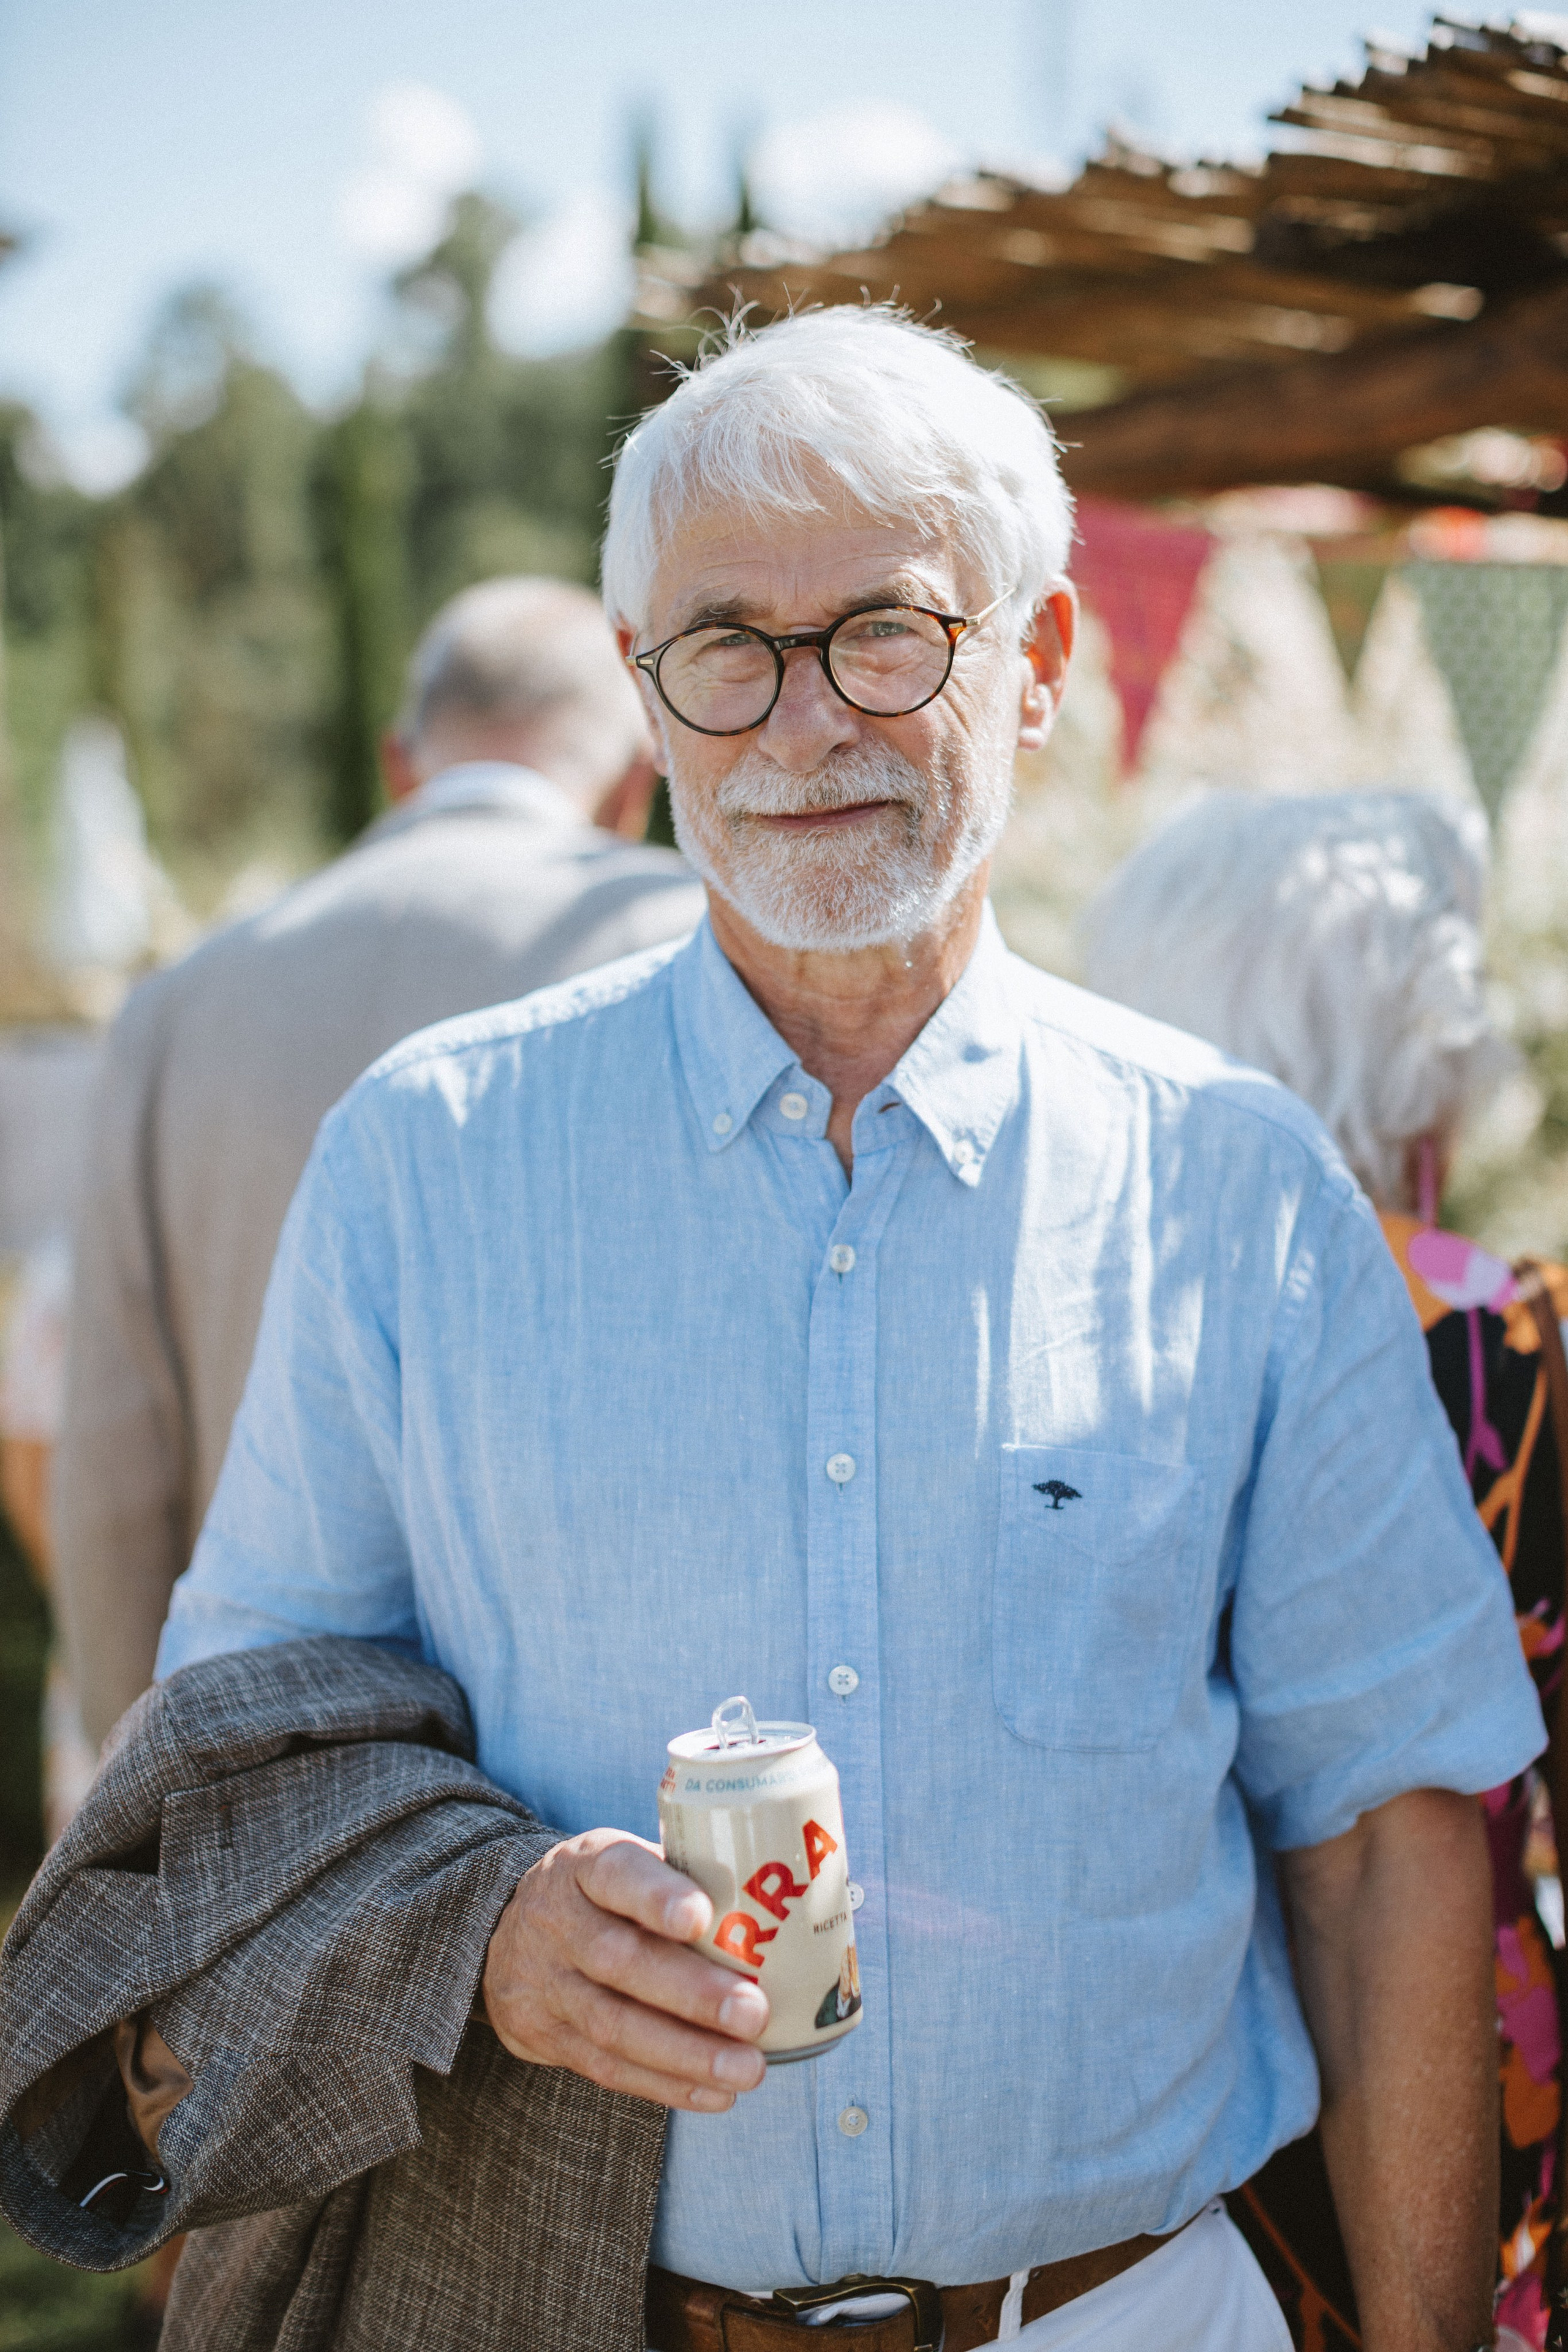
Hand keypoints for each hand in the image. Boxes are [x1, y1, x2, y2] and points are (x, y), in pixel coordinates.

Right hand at [482, 1829, 769, 2110]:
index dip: (656, 1897)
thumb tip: (787, 1906)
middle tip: (753, 2012)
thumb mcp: (627, 1864)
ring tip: (747, 2068)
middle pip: (619, 1960)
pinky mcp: (547, 2038)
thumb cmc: (602, 1895)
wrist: (507, 1935)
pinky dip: (666, 2085)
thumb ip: (685, 1876)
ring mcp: (547, 1984)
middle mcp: (558, 1922)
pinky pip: (607, 2068)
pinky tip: (715, 2094)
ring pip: (613, 2025)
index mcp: (586, 1865)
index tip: (701, 1916)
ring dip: (687, 2054)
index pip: (616, 1874)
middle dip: (690, 1993)